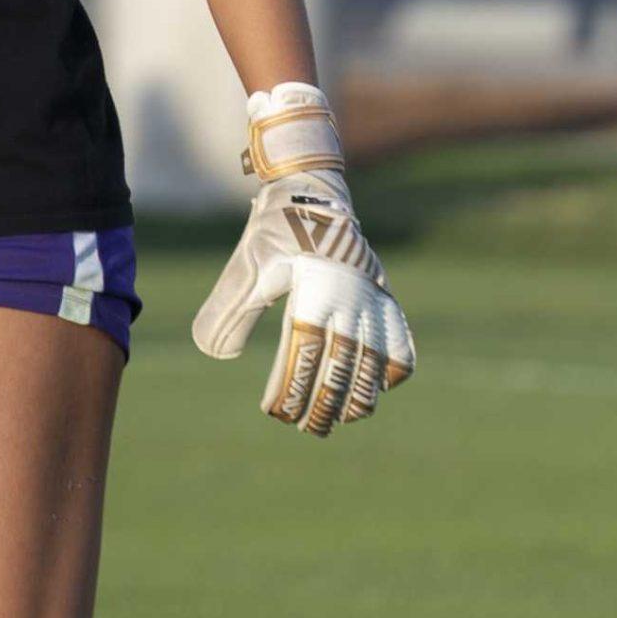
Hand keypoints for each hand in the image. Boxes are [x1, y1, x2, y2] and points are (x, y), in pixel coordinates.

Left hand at [191, 82, 414, 435]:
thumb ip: (229, 310)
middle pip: (342, 368)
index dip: (291, 390)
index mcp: (314, 289)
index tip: (273, 411)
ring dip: (358, 398)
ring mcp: (373, 297)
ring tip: (338, 419)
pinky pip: (400, 344)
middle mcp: (350, 296)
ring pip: (374, 363)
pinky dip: (392, 372)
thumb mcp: (246, 265)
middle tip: (304, 426)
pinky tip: (375, 390)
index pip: (304, 355)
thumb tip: (216, 354)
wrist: (313, 191)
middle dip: (322, 405)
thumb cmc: (274, 231)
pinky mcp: (385, 296)